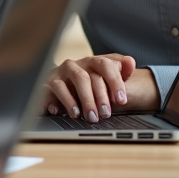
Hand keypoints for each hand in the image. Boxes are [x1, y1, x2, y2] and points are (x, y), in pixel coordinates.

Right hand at [42, 54, 158, 120]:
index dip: (114, 82)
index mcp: (92, 61)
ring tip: (85, 116)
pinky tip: (58, 111)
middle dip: (96, 97)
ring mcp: (59, 74)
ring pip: (65, 84)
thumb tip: (130, 62)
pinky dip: (53, 101)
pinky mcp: (47, 84)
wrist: (66, 83)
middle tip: (104, 114)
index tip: (121, 100)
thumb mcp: (109, 76)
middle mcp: (74, 65)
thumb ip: (122, 70)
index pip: (104, 65)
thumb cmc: (92, 81)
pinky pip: (49, 91)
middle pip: (84, 77)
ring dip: (75, 101)